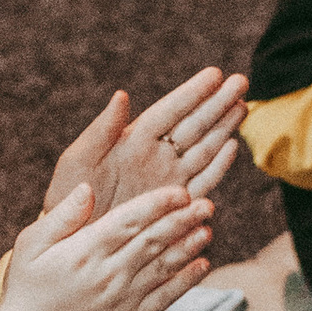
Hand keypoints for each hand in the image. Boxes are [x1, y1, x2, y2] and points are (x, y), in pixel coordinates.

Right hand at [0, 175, 212, 310]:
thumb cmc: (29, 286)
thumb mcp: (30, 245)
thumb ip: (62, 216)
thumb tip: (88, 188)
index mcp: (85, 251)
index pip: (129, 222)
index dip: (158, 205)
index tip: (180, 191)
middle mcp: (108, 275)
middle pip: (153, 242)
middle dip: (182, 221)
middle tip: (206, 204)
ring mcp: (123, 299)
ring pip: (164, 267)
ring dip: (189, 247)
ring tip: (207, 229)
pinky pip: (165, 298)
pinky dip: (186, 281)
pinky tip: (203, 264)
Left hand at [44, 66, 246, 220]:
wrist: (73, 237)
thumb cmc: (68, 195)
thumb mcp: (78, 159)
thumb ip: (101, 128)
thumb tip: (121, 94)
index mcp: (133, 139)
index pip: (169, 110)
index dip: (192, 92)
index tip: (215, 73)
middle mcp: (156, 156)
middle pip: (193, 124)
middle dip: (218, 103)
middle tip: (241, 81)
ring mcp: (168, 179)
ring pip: (204, 148)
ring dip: (224, 127)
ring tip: (243, 105)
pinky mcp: (176, 205)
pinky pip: (202, 182)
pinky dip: (217, 167)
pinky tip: (231, 147)